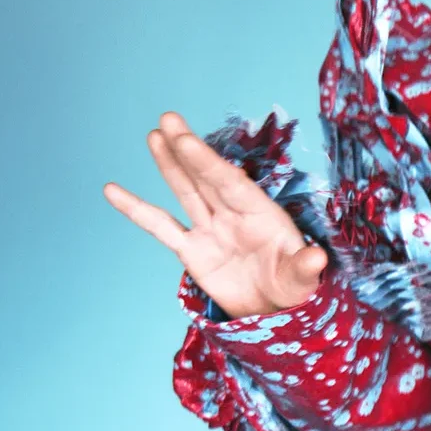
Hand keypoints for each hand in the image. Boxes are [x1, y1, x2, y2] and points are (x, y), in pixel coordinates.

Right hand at [105, 111, 327, 318]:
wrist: (276, 311)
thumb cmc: (295, 289)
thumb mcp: (303, 279)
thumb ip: (305, 267)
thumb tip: (316, 258)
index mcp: (262, 215)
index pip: (231, 184)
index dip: (208, 163)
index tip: (186, 140)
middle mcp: (234, 216)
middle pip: (207, 178)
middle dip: (188, 150)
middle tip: (168, 118)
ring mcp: (211, 230)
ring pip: (186, 191)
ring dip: (170, 164)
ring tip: (154, 134)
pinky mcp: (192, 251)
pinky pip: (160, 227)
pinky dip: (137, 210)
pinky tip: (114, 191)